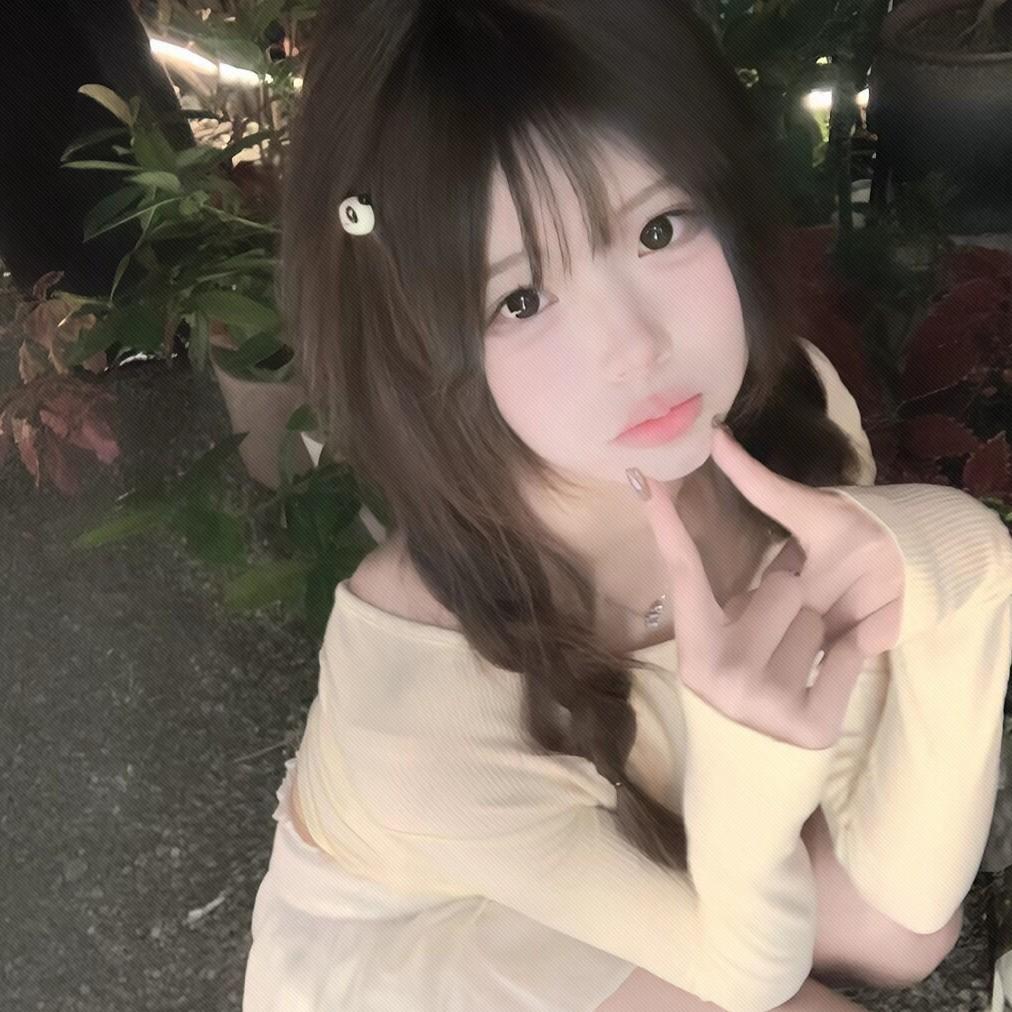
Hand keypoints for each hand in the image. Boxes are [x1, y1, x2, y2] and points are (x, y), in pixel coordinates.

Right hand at [628, 426, 903, 748]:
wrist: (756, 771)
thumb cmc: (743, 678)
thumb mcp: (724, 629)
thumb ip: (714, 583)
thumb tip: (715, 461)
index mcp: (693, 648)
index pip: (682, 571)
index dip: (667, 524)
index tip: (648, 480)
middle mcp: (720, 677)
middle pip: (781, 590)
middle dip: (789, 604)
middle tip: (777, 637)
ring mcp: (763, 707)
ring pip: (817, 622)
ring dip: (818, 635)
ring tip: (797, 661)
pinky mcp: (810, 727)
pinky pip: (849, 658)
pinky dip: (848, 658)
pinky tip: (826, 678)